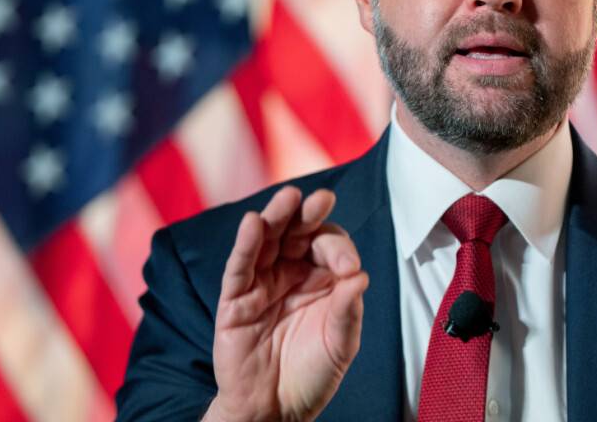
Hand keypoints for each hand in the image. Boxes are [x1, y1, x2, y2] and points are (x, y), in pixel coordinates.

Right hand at [204, 186, 368, 421]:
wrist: (277, 411)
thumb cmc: (313, 374)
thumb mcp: (342, 344)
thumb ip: (348, 311)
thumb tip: (360, 276)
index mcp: (322, 279)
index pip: (330, 246)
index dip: (339, 250)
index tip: (348, 269)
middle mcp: (291, 274)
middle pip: (297, 232)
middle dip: (309, 214)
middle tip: (322, 199)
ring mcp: (262, 284)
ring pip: (267, 241)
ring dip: (276, 216)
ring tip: (288, 197)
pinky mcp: (235, 301)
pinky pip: (239, 267)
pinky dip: (246, 245)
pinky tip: (253, 223)